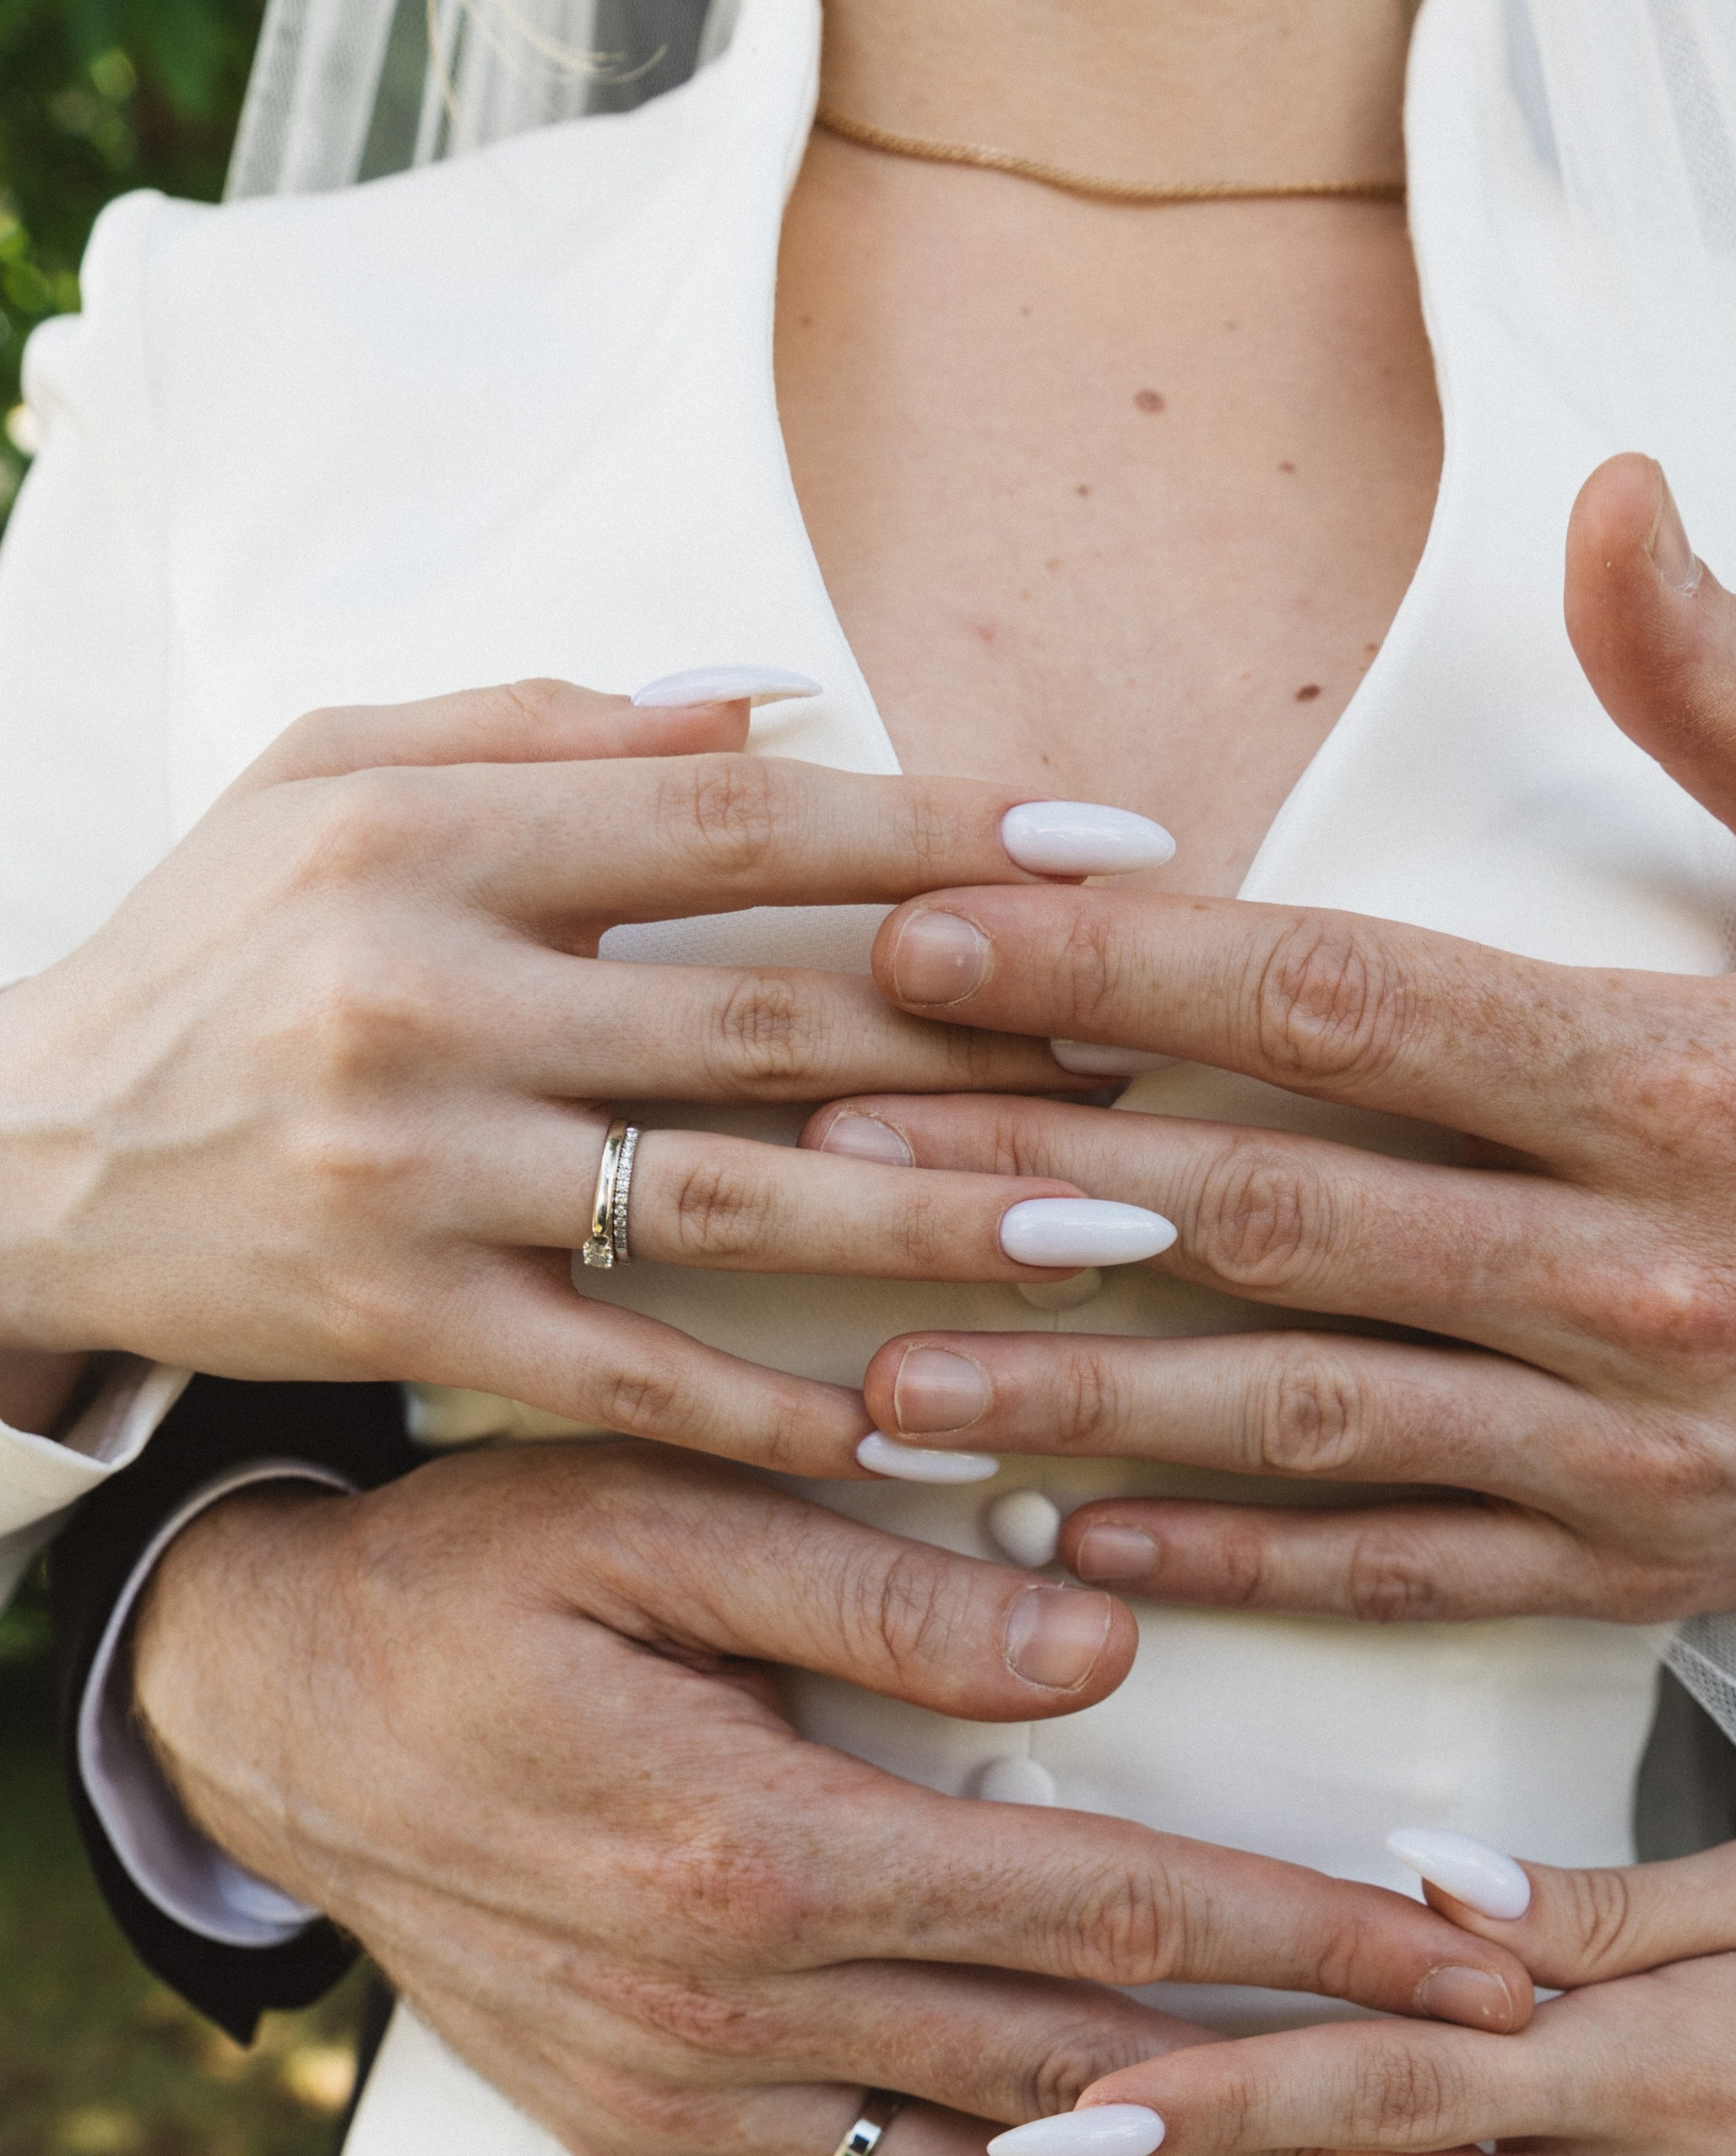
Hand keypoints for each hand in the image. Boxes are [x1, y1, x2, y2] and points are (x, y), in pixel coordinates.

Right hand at [0, 677, 1170, 1454]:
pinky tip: (915, 1423)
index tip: (1114, 850)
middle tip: (1168, 1067)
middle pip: (768, 1012)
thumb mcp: (332, 776)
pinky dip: (774, 1405)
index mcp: (429, 832)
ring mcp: (417, 1169)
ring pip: (730, 1200)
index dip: (939, 832)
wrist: (21, 1152)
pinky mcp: (401, 1319)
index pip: (737, 819)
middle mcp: (427, 990)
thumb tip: (769, 699)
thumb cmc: (209, 950)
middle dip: (990, 1042)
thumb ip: (546, 724)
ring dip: (935, 1225)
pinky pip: (628, 1372)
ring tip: (1107, 1243)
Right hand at [131, 1443, 1529, 2155]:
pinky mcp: (638, 2146)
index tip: (1481, 1976)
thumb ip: (881, 1600)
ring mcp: (696, 2094)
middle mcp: (750, 1997)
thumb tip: (1105, 1652)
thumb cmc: (480, 1577)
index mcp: (781, 1839)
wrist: (279, 1702)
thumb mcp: (657, 1525)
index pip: (1108, 1904)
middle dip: (1305, 2128)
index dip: (1309, 1940)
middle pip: (1084, 2077)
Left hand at [821, 453, 1735, 1616]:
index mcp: (1687, 1080)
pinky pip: (1400, 1573)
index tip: (935, 944)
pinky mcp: (1633, 1563)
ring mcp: (1629, 1440)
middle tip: (830, 1161)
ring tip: (881, 1393)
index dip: (1125, 978)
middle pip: (1284, 1216)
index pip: (1351, 1006)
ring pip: (1310, 1420)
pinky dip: (1234, 1570)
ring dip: (1083, 1402)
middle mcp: (1642, 1272)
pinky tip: (1077, 1543)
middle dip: (1039, 1187)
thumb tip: (1615, 496)